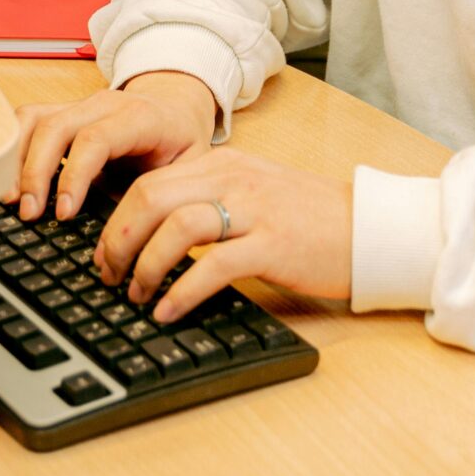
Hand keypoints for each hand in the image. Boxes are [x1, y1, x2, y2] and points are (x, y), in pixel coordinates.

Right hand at [11, 72, 218, 220]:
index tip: (64, 214)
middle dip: (36, 172)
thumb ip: (160, 198)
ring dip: (17, 159)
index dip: (74, 175)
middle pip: (57, 127)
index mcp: (140, 117)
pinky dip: (12, 148)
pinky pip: (27, 119)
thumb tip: (127, 240)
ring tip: (11, 200)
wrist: (178, 108)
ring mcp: (80, 104)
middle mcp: (105, 103)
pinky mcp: (62, 111)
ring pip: (35, 119)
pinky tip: (9, 180)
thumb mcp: (187, 170)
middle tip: (29, 213)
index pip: (96, 139)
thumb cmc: (181, 144)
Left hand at [96, 145, 352, 323]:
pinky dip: (182, 291)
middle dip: (118, 240)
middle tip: (109, 275)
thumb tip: (156, 232)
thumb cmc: (311, 219)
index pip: (149, 182)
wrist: (370, 228)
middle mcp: (234, 179)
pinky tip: (169, 311)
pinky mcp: (273, 244)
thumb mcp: (253, 193)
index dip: (116, 221)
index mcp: (223, 164)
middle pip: (151, 198)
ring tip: (138, 295)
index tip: (104, 254)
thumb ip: (209, 200)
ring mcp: (254, 210)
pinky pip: (213, 265)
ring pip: (176, 227)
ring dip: (145, 265)